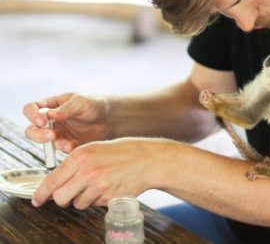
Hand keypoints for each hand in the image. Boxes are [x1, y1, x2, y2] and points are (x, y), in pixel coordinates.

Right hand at [23, 93, 109, 152]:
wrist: (109, 120)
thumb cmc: (93, 105)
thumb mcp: (80, 103)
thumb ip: (65, 109)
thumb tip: (49, 115)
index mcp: (50, 105)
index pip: (31, 108)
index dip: (32, 115)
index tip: (42, 121)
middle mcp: (49, 121)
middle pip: (31, 129)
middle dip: (38, 134)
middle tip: (52, 135)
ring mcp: (56, 134)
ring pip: (44, 142)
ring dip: (54, 144)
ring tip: (68, 143)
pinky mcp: (65, 144)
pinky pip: (59, 150)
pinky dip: (66, 149)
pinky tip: (75, 145)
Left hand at [32, 137, 167, 208]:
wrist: (148, 159)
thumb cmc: (122, 152)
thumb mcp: (95, 149)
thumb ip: (75, 163)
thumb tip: (57, 181)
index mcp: (80, 156)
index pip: (52, 180)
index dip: (41, 194)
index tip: (37, 200)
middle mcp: (87, 171)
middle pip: (60, 198)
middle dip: (63, 198)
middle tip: (70, 193)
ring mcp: (99, 186)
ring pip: (77, 204)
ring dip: (82, 199)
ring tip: (96, 185)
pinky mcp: (109, 198)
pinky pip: (94, 205)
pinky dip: (98, 199)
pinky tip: (108, 187)